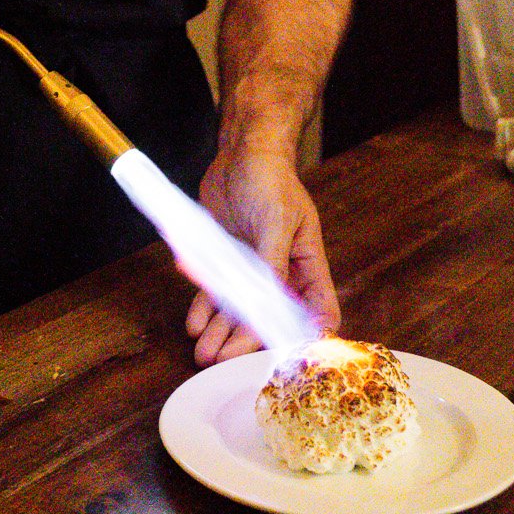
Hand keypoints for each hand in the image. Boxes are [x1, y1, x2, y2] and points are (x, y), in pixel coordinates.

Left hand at [185, 145, 339, 366]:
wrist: (241, 153)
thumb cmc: (270, 178)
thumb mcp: (278, 217)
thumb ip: (274, 259)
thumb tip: (270, 297)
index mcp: (306, 264)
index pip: (318, 310)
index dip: (308, 336)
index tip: (291, 357)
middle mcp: (281, 274)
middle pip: (268, 319)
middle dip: (247, 342)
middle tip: (226, 360)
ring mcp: (250, 270)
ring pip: (237, 312)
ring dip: (221, 334)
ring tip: (204, 354)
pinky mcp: (224, 262)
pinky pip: (214, 294)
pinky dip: (204, 311)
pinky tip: (194, 325)